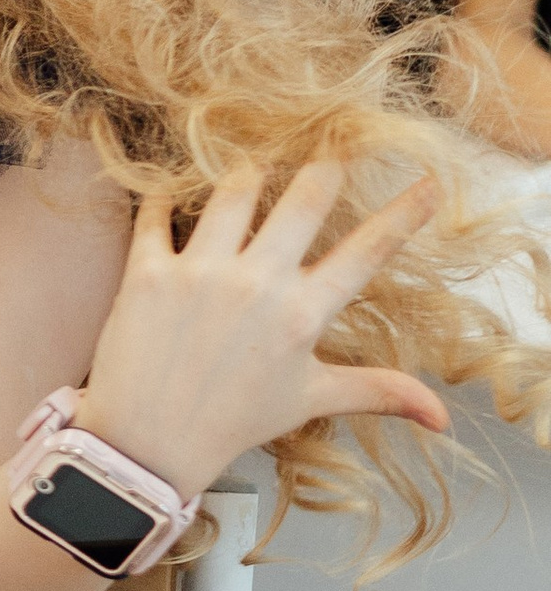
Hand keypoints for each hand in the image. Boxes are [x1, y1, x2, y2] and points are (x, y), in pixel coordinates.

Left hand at [76, 163, 446, 501]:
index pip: (367, 251)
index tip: (427, 182)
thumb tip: (442, 416)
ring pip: (234, 191)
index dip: (404, 213)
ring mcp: (201, 274)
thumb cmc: (231, 421)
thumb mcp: (310, 399)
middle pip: (305, 198)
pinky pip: (155, 214)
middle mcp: (257, 285)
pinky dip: (161, 196)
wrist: (147, 446)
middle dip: (325, 166)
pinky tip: (166, 190)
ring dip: (249, 171)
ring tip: (255, 164)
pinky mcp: (149, 273)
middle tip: (331, 144)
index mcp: (302, 314)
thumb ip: (378, 391)